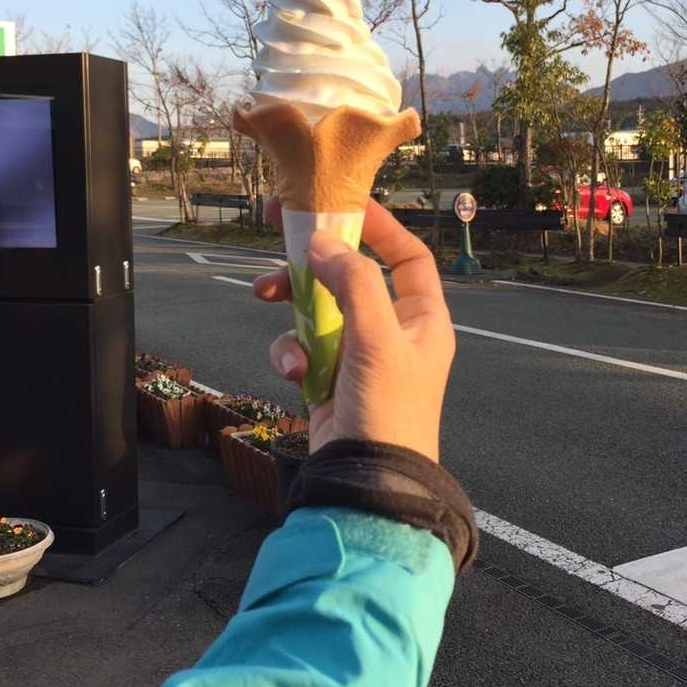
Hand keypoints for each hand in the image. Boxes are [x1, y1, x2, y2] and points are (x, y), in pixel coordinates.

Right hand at [253, 198, 454, 461]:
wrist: (365, 482)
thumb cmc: (387, 412)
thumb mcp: (376, 339)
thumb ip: (352, 283)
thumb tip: (323, 243)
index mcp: (422, 319)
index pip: (407, 257)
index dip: (380, 227)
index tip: (344, 204)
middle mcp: (393, 333)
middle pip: (350, 275)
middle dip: (313, 260)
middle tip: (277, 230)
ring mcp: (358, 356)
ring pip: (318, 308)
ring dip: (292, 302)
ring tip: (264, 295)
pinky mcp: (328, 378)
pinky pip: (301, 346)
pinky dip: (290, 352)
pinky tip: (292, 370)